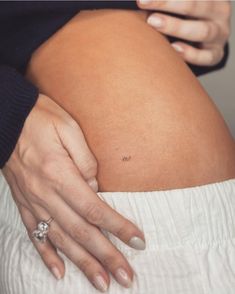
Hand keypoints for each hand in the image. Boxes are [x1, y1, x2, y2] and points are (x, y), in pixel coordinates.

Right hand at [2, 94, 145, 291]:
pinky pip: (35, 235)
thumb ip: (86, 161)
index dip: (118, 228)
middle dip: (106, 256)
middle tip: (127, 277)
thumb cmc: (41, 119)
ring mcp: (33, 202)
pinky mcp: (24, 203)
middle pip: (81, 232)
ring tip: (102, 284)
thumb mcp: (69, 129)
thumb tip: (97, 188)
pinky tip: (59, 273)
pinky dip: (47, 257)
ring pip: (61, 240)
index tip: (138, 242)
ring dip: (83, 264)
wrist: (7, 118)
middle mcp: (45, 194)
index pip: (95, 209)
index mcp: (59, 174)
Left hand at [137, 0, 230, 65]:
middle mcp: (219, 12)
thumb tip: (143, 0)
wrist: (205, 41)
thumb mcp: (182, 6)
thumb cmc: (186, 17)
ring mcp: (219, 34)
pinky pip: (206, 56)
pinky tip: (174, 49)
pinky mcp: (216, 54)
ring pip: (202, 30)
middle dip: (168, 3)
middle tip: (143, 2)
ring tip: (153, 23)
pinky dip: (190, 54)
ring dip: (177, 27)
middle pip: (196, 5)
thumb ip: (168, 3)